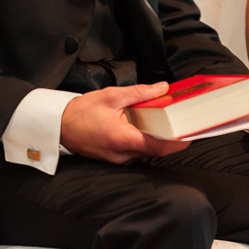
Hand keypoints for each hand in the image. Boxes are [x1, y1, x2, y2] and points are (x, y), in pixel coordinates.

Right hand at [60, 82, 189, 162]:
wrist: (57, 125)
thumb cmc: (81, 112)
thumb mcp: (112, 96)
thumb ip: (139, 93)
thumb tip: (162, 88)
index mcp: (123, 139)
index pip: (159, 146)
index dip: (178, 142)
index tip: (191, 134)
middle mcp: (122, 154)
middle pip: (156, 150)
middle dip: (170, 138)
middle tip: (181, 123)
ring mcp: (118, 159)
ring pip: (146, 152)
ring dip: (157, 138)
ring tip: (165, 122)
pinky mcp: (114, 158)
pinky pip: (136, 152)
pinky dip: (144, 140)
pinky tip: (146, 127)